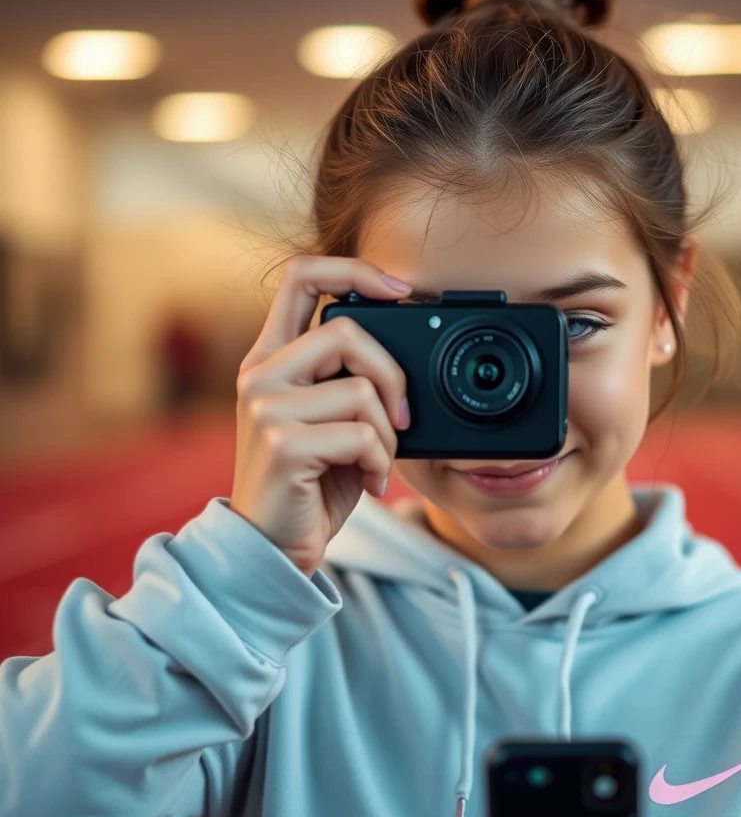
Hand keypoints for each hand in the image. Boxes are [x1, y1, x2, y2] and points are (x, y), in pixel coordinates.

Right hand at [230, 254, 412, 575]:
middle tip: (401, 419)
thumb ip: (347, 379)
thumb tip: (406, 354)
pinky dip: (381, 463)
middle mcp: (259, 374)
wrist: (274, 547)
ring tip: (376, 461)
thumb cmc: (310, 484)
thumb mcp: (329, 421)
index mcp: (271, 358)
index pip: (302, 276)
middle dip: (393, 377)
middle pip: (348, 331)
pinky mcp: (282, 444)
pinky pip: (362, 434)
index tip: (400, 290)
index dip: (354, 269)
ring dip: (388, 434)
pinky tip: (369, 482)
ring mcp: (266, 407)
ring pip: (362, 390)